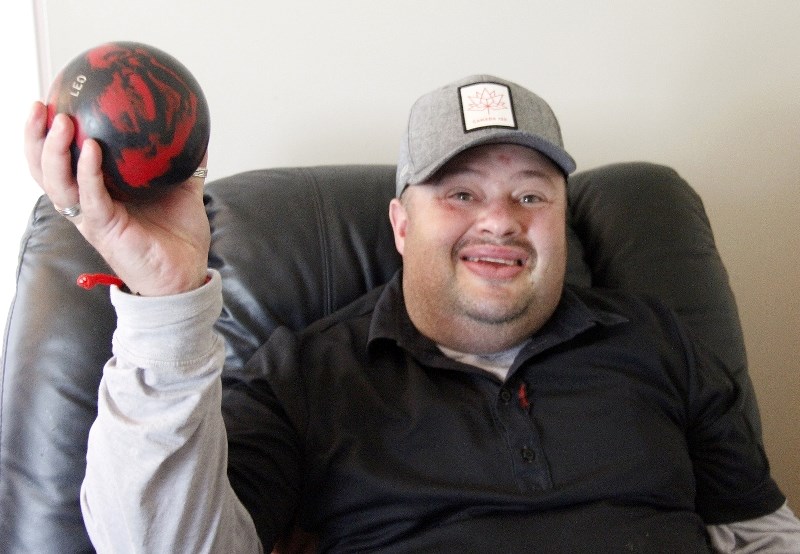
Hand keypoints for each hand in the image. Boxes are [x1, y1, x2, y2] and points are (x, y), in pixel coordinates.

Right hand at [25, 101, 210, 295]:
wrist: (186, 273)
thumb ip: (186, 163)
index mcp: (98, 193)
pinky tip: (91, 149)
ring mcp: (92, 218)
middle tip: (40, 106)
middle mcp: (86, 204)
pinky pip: (90, 197)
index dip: (47, 134)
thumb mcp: (184, 190)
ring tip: (61, 122)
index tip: (51, 100)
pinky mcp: (105, 229)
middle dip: (35, 137)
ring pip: (56, 183)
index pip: (61, 160)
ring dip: (53, 151)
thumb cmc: (179, 237)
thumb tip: (199, 132)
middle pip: (44, 169)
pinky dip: (87, 172)